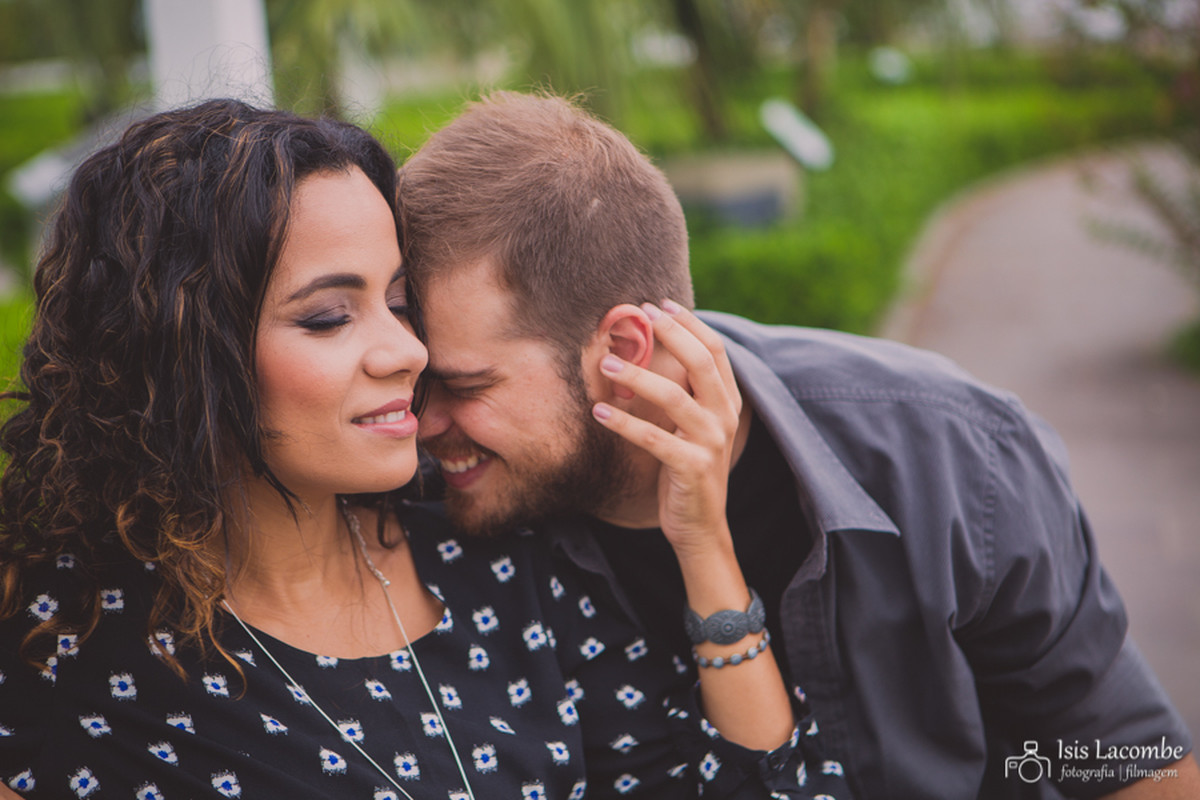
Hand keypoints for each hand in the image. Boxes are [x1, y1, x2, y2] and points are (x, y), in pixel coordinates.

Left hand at [592, 301, 741, 562]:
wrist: (701, 526)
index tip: (658, 304)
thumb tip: (652, 349)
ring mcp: (711, 443)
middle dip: (668, 334)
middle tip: (636, 316)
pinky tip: (599, 411)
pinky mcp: (691, 467)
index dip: (688, 324)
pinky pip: (654, 438)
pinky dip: (624, 423)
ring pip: (675, 396)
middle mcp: (725, 418)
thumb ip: (684, 393)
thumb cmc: (687, 469)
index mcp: (729, 402)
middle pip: (700, 363)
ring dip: (637, 375)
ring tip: (606, 362)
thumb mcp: (692, 426)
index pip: (715, 350)